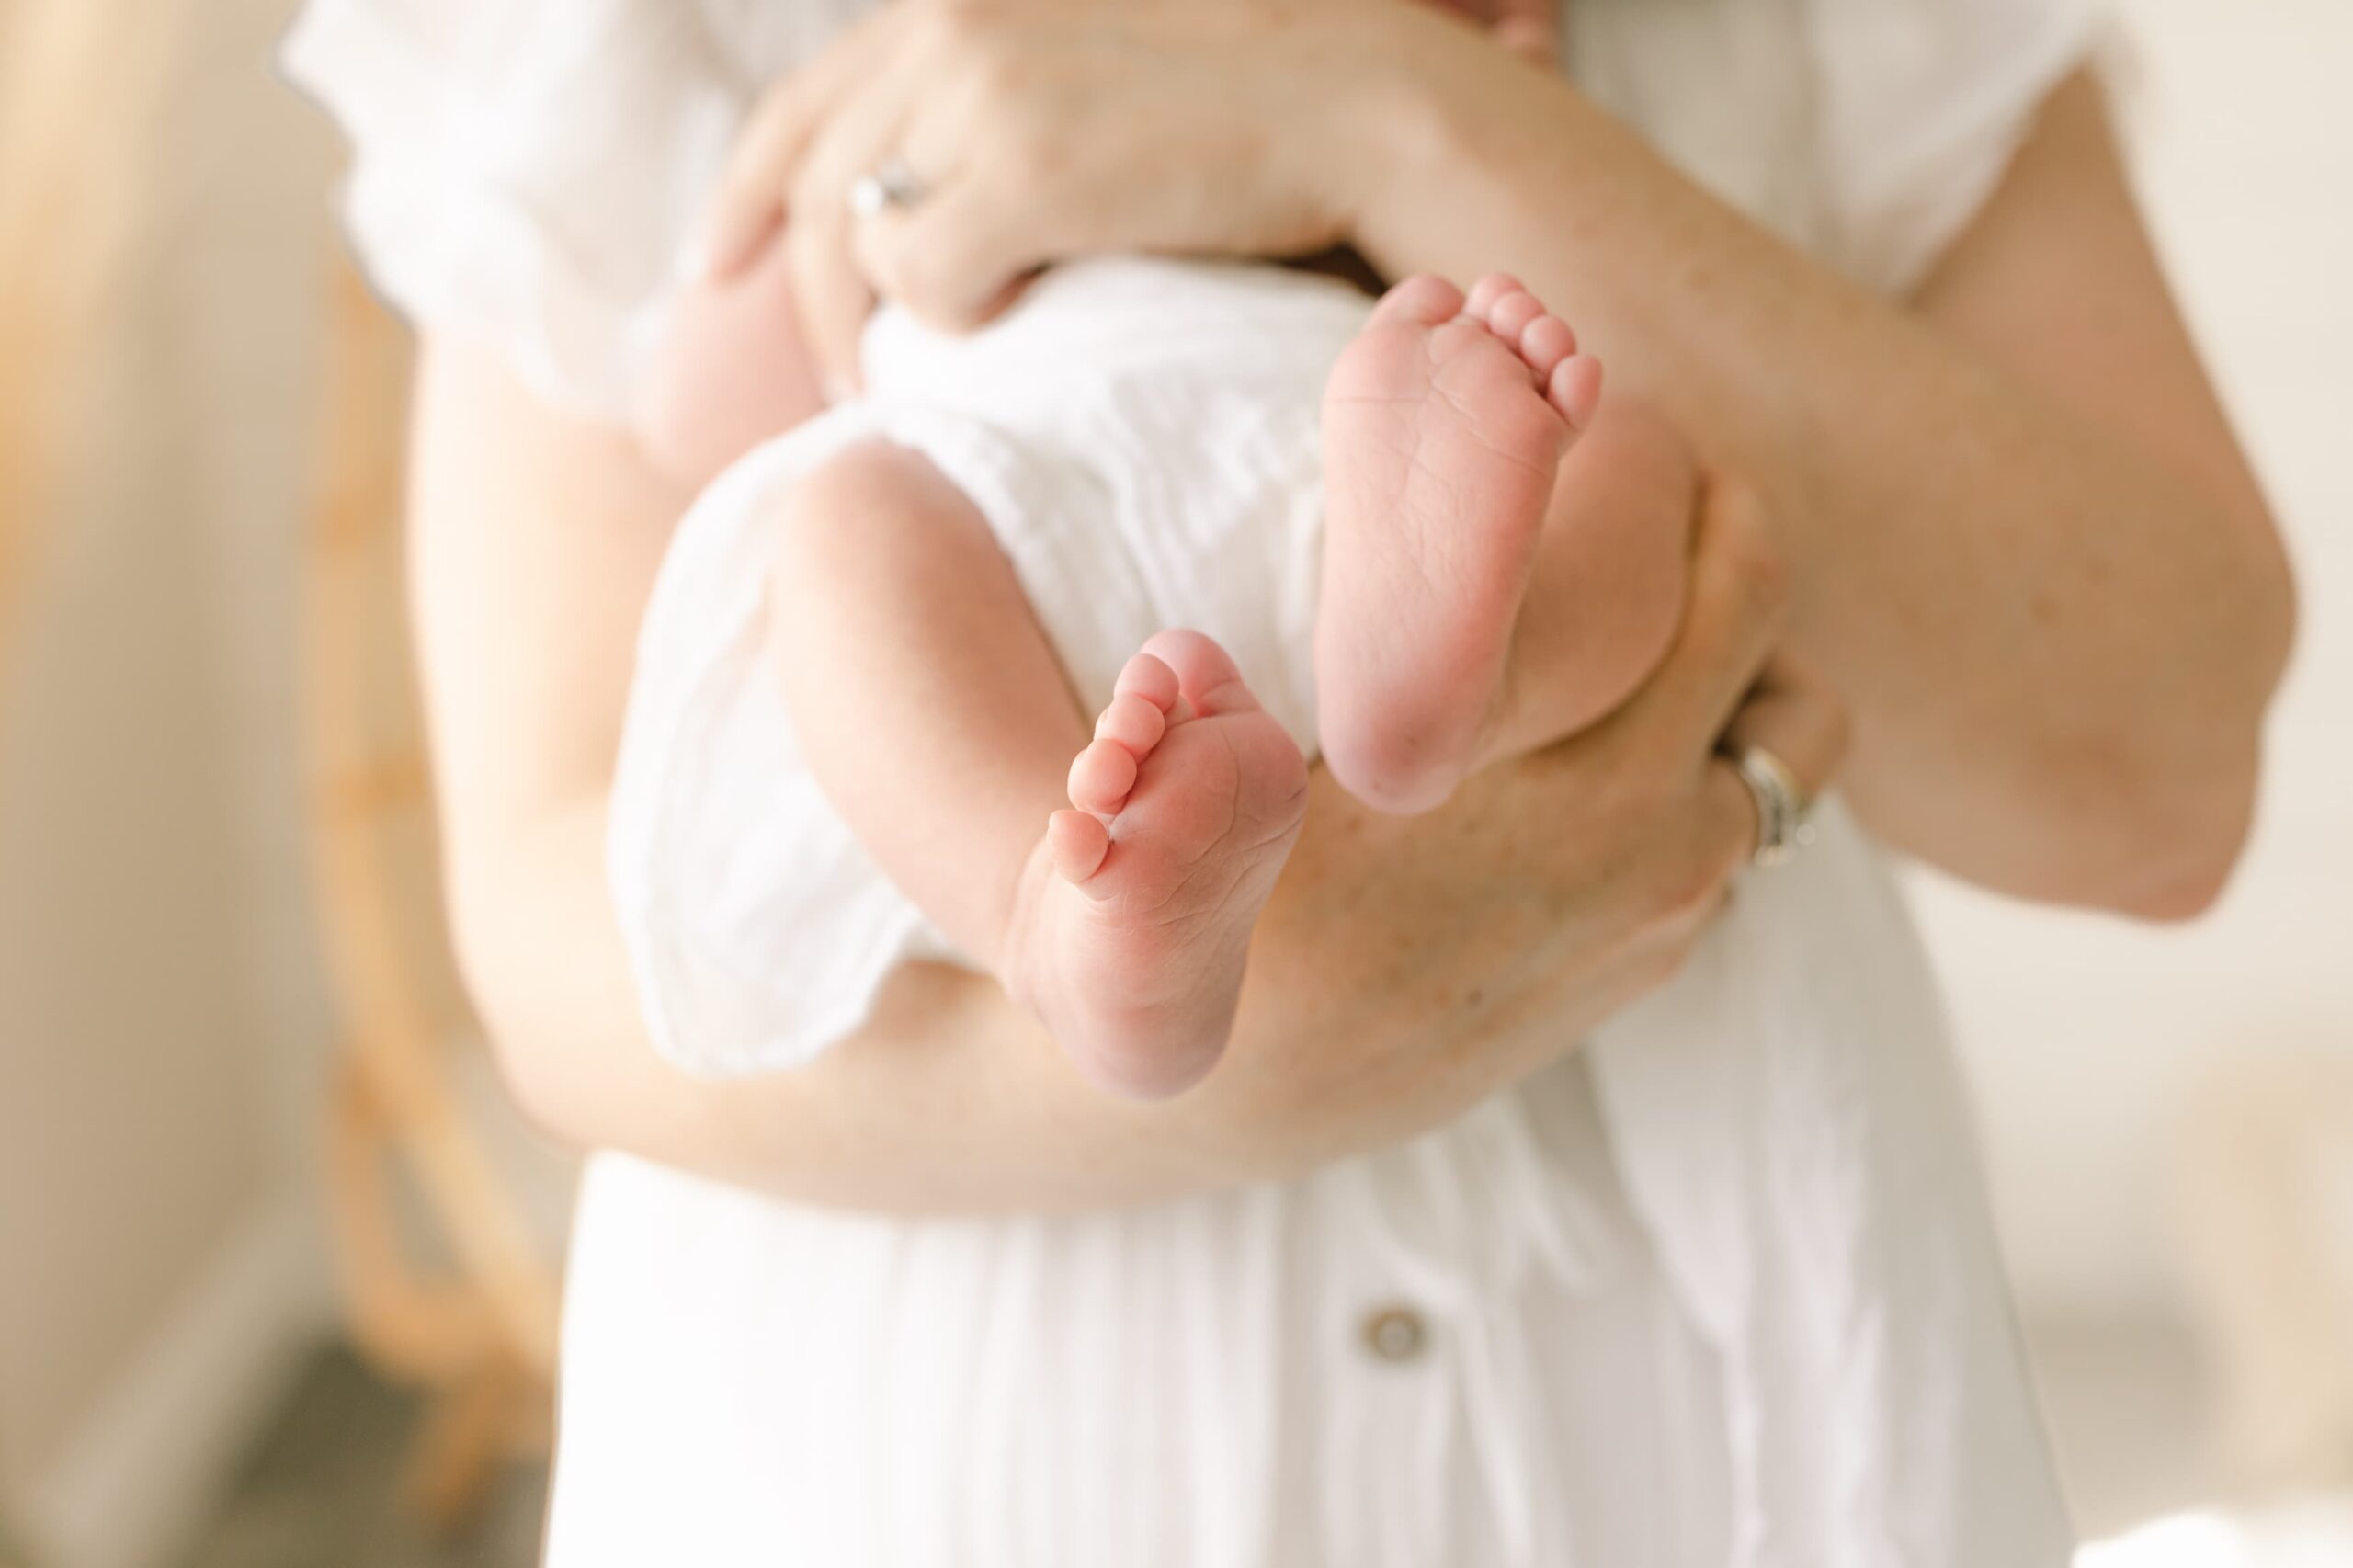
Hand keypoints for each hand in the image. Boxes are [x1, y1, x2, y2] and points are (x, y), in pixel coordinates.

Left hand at [682, 0, 1500, 382]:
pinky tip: (1015, 325)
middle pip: (818, 190)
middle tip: (842, 385)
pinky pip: (926, 281)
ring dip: (876, 334)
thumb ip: (998, 117)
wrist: (1355, 107)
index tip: (717, 265)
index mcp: (959, 11)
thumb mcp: (1089, 82)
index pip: (805, 104)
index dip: (747, 192)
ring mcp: (980, 96)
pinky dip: (953, 323)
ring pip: (860, 247)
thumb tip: (927, 213)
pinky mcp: (1022, 172)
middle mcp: (948, 34)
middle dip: (813, 304)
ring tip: (910, 393)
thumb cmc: (1241, 120)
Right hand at [1208, 474, 1846, 1156]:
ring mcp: (1664, 914)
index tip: (1638, 430)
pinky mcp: (1649, 962)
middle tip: (1666, 488)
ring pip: (1789, 750)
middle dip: (1728, 544)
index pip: (1726, 584)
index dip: (1693, 481)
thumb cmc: (1246, 898)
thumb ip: (1342, 629)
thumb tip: (1352, 500)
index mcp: (1583, 779)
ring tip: (1654, 619)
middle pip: (1778, 645)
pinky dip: (1712, 761)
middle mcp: (1655, 846)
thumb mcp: (1264, 758)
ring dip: (1742, 669)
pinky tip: (1608, 739)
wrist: (1247, 1081)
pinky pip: (1740, 829)